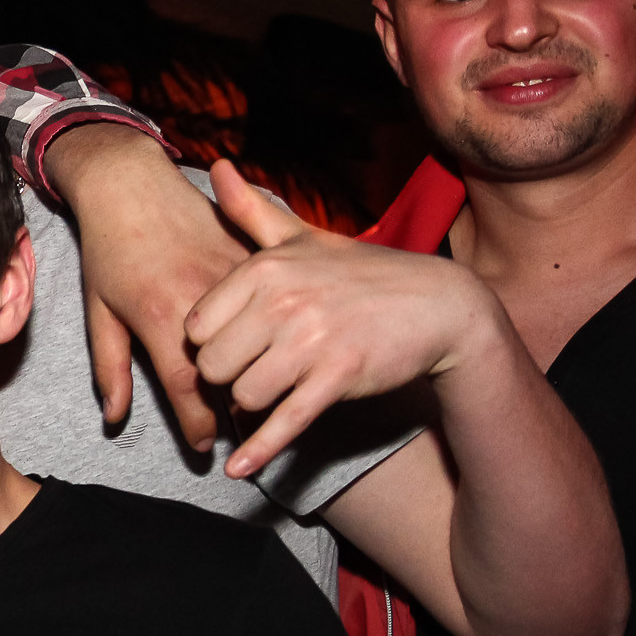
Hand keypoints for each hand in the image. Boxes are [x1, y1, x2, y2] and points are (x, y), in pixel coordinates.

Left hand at [44, 122, 245, 448]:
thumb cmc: (110, 248)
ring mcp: (237, 276)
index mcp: (163, 314)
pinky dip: (275, 337)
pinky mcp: (258, 259)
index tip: (202, 447)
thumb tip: (114, 417)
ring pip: (260, 342)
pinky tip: (272, 354)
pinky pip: (275, 310)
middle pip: (231, 374)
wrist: (130, 182)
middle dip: (229, 408)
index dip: (198, 425)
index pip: (189, 388)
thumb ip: (110, 368)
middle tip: (226, 424)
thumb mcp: (101, 312)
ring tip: (247, 395)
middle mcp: (206, 297)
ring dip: (257, 376)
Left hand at [187, 160, 501, 477]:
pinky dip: (260, 449)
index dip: (209, 344)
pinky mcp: (339, 377)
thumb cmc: (360, 275)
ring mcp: (311, 341)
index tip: (231, 345)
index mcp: (264, 270)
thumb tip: (217, 167)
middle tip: (252, 372)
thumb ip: (252, 212)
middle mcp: (283, 302)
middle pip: (212, 366)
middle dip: (227, 378)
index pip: (196, 328)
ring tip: (272, 391)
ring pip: (243, 395)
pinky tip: (239, 469)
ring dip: (252, 404)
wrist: (438, 306)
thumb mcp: (304, 240)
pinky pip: (285, 421)